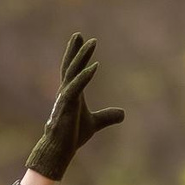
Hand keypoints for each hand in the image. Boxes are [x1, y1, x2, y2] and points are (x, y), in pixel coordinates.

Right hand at [25, 33, 125, 181]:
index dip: (77, 54)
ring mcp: (65, 97)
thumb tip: (123, 114)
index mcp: (71, 92)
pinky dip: (85, 75)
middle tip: (79, 34)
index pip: (73, 69)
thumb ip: (107, 116)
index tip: (80, 40)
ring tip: (92, 43)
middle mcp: (66, 91)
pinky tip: (95, 65)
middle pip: (70, 65)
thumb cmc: (73, 135)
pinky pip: (77, 86)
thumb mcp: (95, 123)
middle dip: (75, 50)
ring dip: (82, 56)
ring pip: (73, 71)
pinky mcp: (67, 105)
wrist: (61, 150)